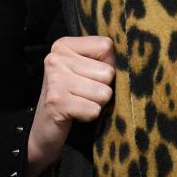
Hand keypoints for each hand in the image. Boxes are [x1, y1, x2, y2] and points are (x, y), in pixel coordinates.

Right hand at [25, 35, 115, 176]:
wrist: (44, 130)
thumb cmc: (73, 97)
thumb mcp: (86, 72)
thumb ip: (104, 60)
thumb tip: (131, 58)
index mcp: (64, 45)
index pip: (106, 46)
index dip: (107, 65)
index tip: (90, 76)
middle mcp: (56, 58)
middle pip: (108, 72)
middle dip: (102, 89)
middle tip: (83, 95)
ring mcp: (55, 79)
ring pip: (104, 92)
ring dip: (96, 104)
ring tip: (79, 104)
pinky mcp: (56, 102)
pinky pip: (94, 109)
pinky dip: (89, 116)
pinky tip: (75, 115)